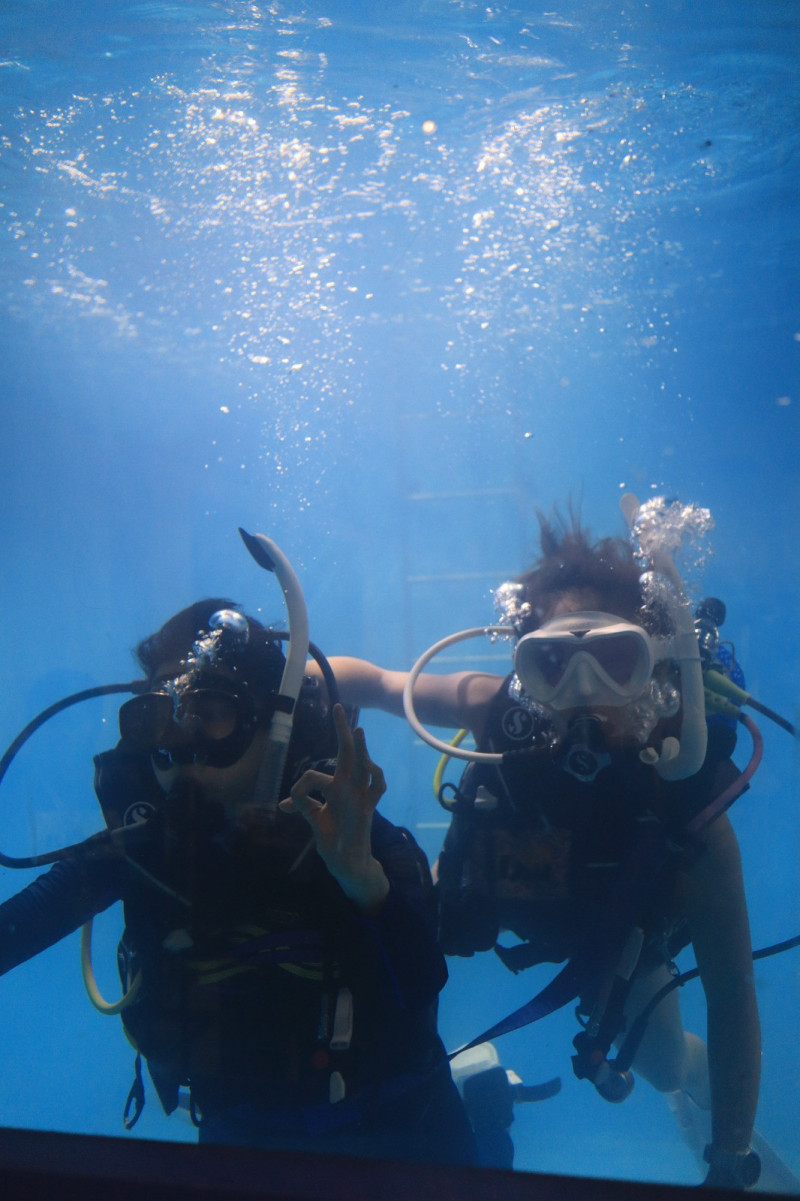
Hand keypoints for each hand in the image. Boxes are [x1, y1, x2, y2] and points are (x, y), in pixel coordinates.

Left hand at [279, 704, 389, 914]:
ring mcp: (359, 796)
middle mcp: (348, 787)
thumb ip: (303, 807)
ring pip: (362, 765)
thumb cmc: (332, 839)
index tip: (286, 807)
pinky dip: (375, 775)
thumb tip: (282, 804)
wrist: (346, 863)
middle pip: (347, 753)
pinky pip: (376, 788)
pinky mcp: (368, 809)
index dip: (301, 785)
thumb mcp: (314, 820)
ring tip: (357, 730)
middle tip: (337, 706)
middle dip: (342, 730)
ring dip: (360, 748)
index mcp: (335, 788)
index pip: (319, 772)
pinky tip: (368, 764)